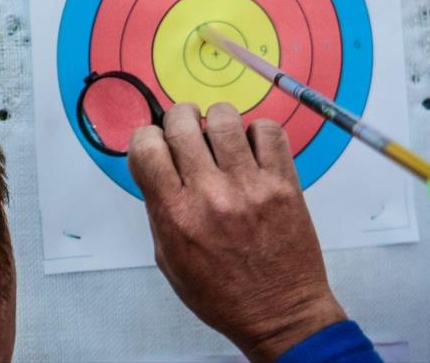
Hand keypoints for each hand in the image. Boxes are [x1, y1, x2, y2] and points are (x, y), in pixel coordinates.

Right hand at [128, 103, 345, 361]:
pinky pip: (268, 130)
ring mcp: (249, 186)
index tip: (156, 146)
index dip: (147, 138)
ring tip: (222, 139)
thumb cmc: (221, 292)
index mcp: (175, 215)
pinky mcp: (284, 183)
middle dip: (179, 120)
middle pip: (181, 121)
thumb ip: (160, 207)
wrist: (278, 313)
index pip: (145, 145)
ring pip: (224, 117)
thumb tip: (156, 163)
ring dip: (217, 121)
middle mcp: (210, 194)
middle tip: (188, 133)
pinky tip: (253, 150)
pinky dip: (257, 132)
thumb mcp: (169, 258)